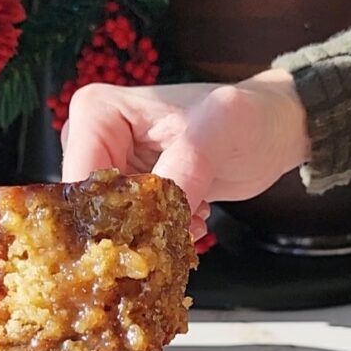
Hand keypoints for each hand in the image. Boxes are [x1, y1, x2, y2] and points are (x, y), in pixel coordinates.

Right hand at [61, 71, 309, 238]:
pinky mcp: (129, 191)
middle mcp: (91, 138)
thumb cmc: (248, 116)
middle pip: (88, 207)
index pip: (79, 181)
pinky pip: (128, 228)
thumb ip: (185, 167)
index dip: (106, 218)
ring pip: (109, 224)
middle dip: (129, 230)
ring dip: (149, 234)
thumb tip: (157, 218)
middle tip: (176, 229)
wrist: (271, 130)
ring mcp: (110, 166)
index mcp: (96, 112)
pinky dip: (159, 235)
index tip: (145, 238)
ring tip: (193, 218)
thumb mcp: (219, 131)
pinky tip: (193, 220)